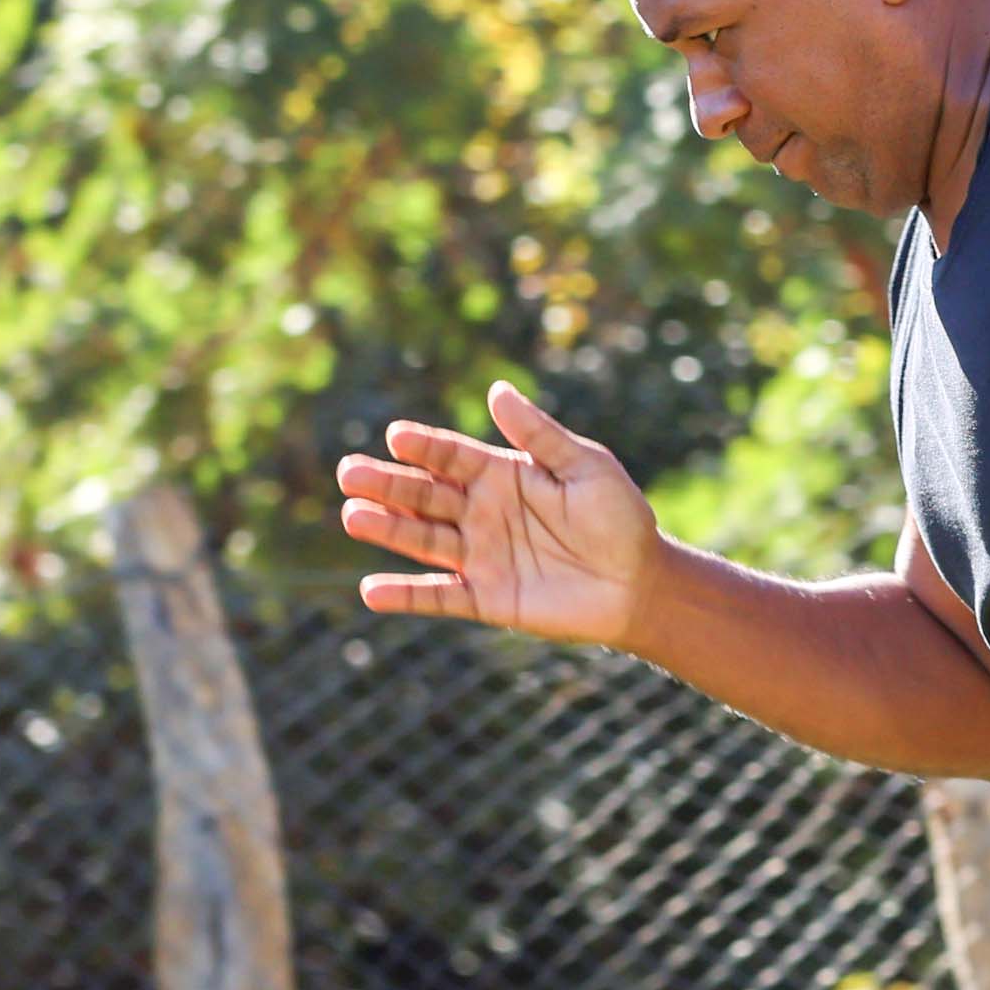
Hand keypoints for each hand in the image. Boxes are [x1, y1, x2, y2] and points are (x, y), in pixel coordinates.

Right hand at [341, 382, 661, 645]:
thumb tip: (496, 391)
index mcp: (501, 474)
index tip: (395, 437)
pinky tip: (371, 592)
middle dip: (388, 484)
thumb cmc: (619, 517)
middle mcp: (481, 512)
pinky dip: (407, 596)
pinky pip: (440, 596)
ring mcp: (480, 556)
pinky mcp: (487, 598)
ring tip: (352, 516)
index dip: (424, 447)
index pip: (452, 456)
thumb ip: (539, 435)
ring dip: (387, 529)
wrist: (640, 583)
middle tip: (350, 473)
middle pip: (425, 495)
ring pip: (424, 539)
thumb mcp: (585, 466)